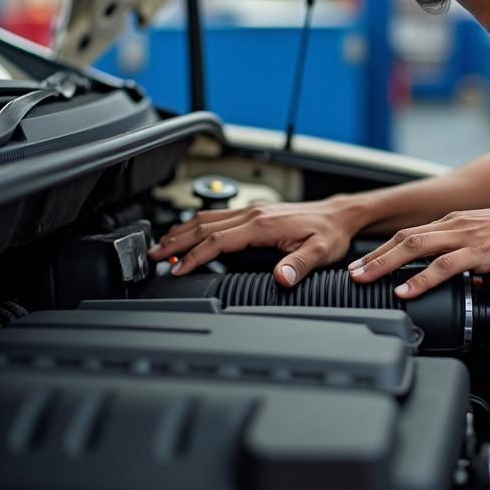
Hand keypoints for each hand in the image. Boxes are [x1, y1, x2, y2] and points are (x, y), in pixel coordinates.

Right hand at [148, 196, 361, 286]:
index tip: (177, 270)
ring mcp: (251, 211)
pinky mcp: (254, 212)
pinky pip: (217, 217)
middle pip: (203, 226)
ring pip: (207, 219)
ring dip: (181, 232)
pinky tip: (188, 234)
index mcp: (262, 225)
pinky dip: (196, 226)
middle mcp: (252, 214)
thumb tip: (281, 277)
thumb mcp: (320, 253)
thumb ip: (298, 265)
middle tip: (151, 257)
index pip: (218, 241)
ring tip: (161, 246)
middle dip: (175, 242)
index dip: (194, 256)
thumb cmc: (329, 234)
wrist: (339, 215)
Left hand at [347, 200, 489, 299]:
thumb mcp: (485, 242)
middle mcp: (453, 225)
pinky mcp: (479, 251)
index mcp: (452, 223)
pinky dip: (421, 278)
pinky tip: (407, 289)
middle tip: (351, 272)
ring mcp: (464, 237)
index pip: (409, 234)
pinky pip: (444, 266)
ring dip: (386, 264)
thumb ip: (467, 257)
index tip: (363, 263)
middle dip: (374, 256)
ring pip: (415, 248)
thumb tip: (459, 280)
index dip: (383, 249)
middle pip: (403, 239)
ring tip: (366, 278)